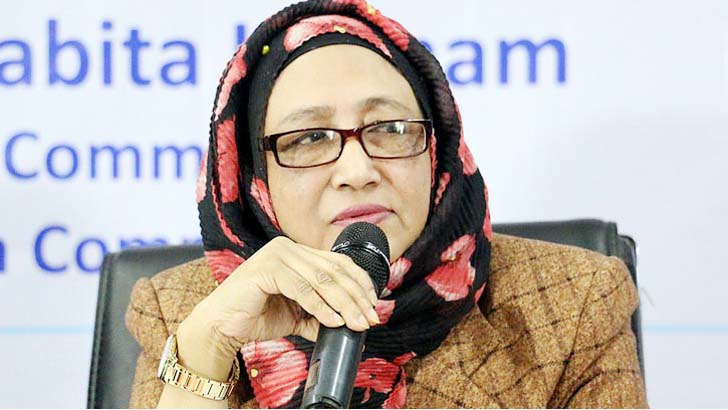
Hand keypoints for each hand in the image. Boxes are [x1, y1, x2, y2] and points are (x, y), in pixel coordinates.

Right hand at [179, 236, 380, 360]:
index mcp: (297, 253)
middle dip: (357, 297)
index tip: (375, 305)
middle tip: (371, 318)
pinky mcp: (266, 269)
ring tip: (358, 323)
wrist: (221, 326)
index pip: (339, 263)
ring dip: (345, 304)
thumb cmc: (256, 316)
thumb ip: (322, 314)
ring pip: (322, 280)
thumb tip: (353, 322)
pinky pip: (302, 289)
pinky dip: (321, 307)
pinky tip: (334, 321)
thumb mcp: (297, 314)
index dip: (360, 283)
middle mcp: (288, 248)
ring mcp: (277, 255)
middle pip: (334, 271)